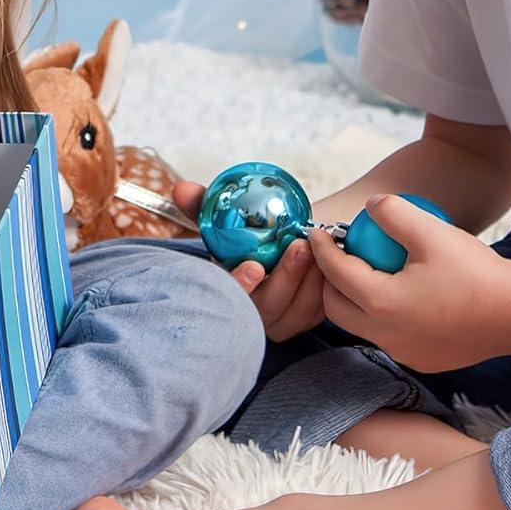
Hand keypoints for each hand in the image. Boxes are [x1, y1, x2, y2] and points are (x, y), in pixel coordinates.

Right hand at [173, 182, 325, 339]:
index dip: (240, 286)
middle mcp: (252, 313)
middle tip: (299, 246)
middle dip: (286, 278)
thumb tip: (182, 189)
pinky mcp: (307, 318)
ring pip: (297, 311)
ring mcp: (281, 320)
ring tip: (316, 248)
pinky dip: (324, 286)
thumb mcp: (221, 219)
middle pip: (269, 308)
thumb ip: (200, 204)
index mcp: (226, 291)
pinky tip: (328, 260)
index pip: (230, 299)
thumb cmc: (245, 236)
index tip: (254, 265)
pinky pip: (318, 309)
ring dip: (309, 281)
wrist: (278, 242)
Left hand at [309, 195, 510, 371]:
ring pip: (361, 325)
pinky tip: (398, 292)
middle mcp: (387, 336)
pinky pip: (388, 335)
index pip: (336, 273)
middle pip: (337, 308)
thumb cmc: (476, 271)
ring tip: (367, 271)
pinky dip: (381, 314)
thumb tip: (369, 207)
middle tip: (337, 254)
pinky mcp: (425, 360)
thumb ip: (391, 213)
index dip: (321, 249)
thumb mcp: (429, 230)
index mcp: (382, 305)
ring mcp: (406, 353)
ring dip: (355, 299)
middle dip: (328, 281)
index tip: (316, 232)